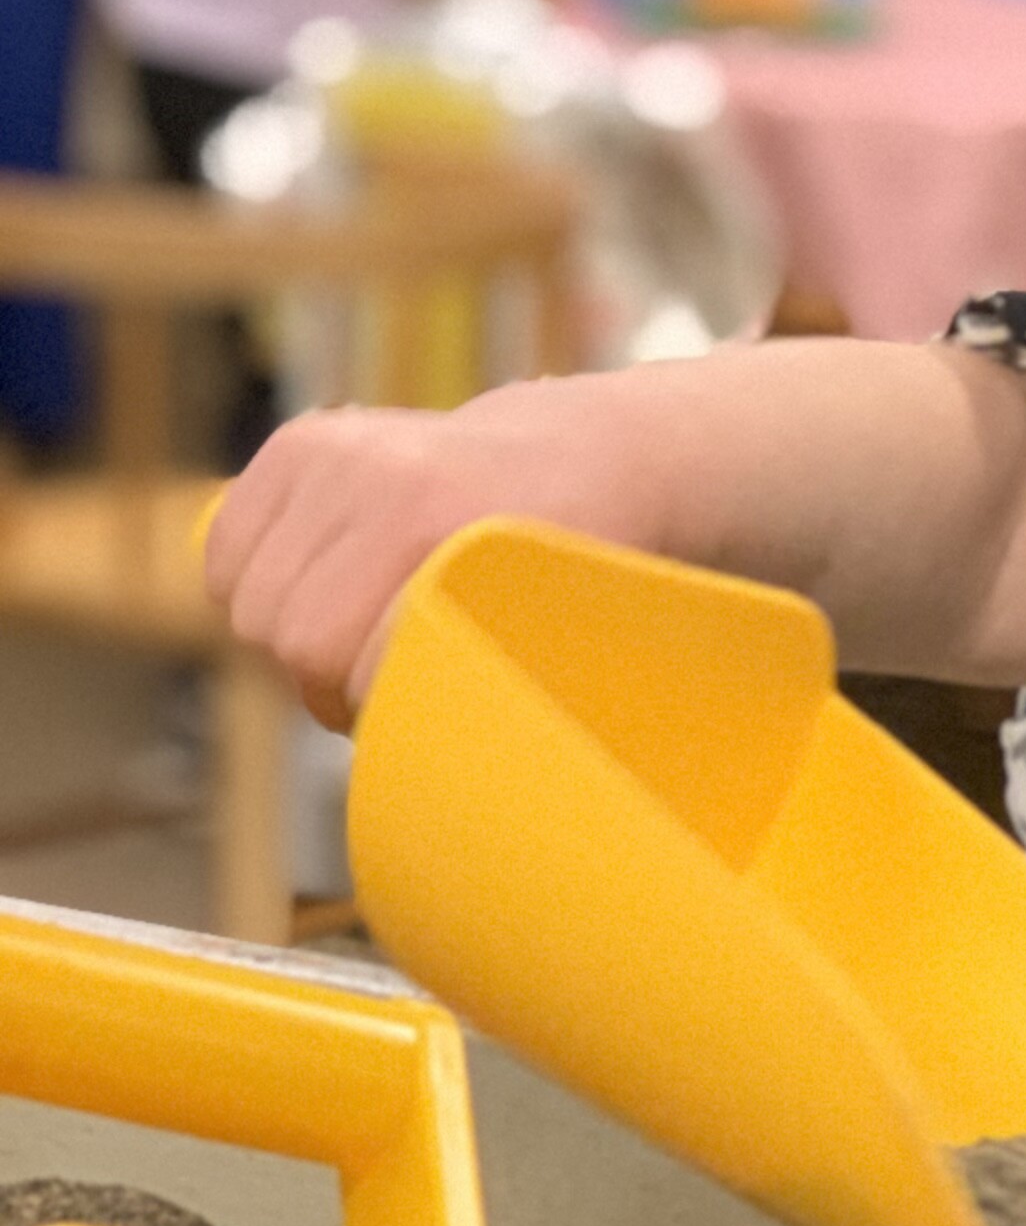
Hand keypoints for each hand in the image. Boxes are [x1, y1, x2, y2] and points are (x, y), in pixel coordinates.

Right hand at [205, 380, 666, 729]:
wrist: (599, 457)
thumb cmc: (578, 570)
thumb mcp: (556, 640)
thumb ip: (478, 693)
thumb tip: (406, 782)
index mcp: (448, 532)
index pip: (349, 668)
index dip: (375, 710)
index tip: (414, 716)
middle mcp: (387, 480)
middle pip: (291, 638)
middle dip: (329, 683)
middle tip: (384, 682)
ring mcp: (341, 453)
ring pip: (250, 601)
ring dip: (291, 637)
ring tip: (360, 633)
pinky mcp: (303, 443)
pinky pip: (226, 550)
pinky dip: (252, 585)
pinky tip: (318, 588)